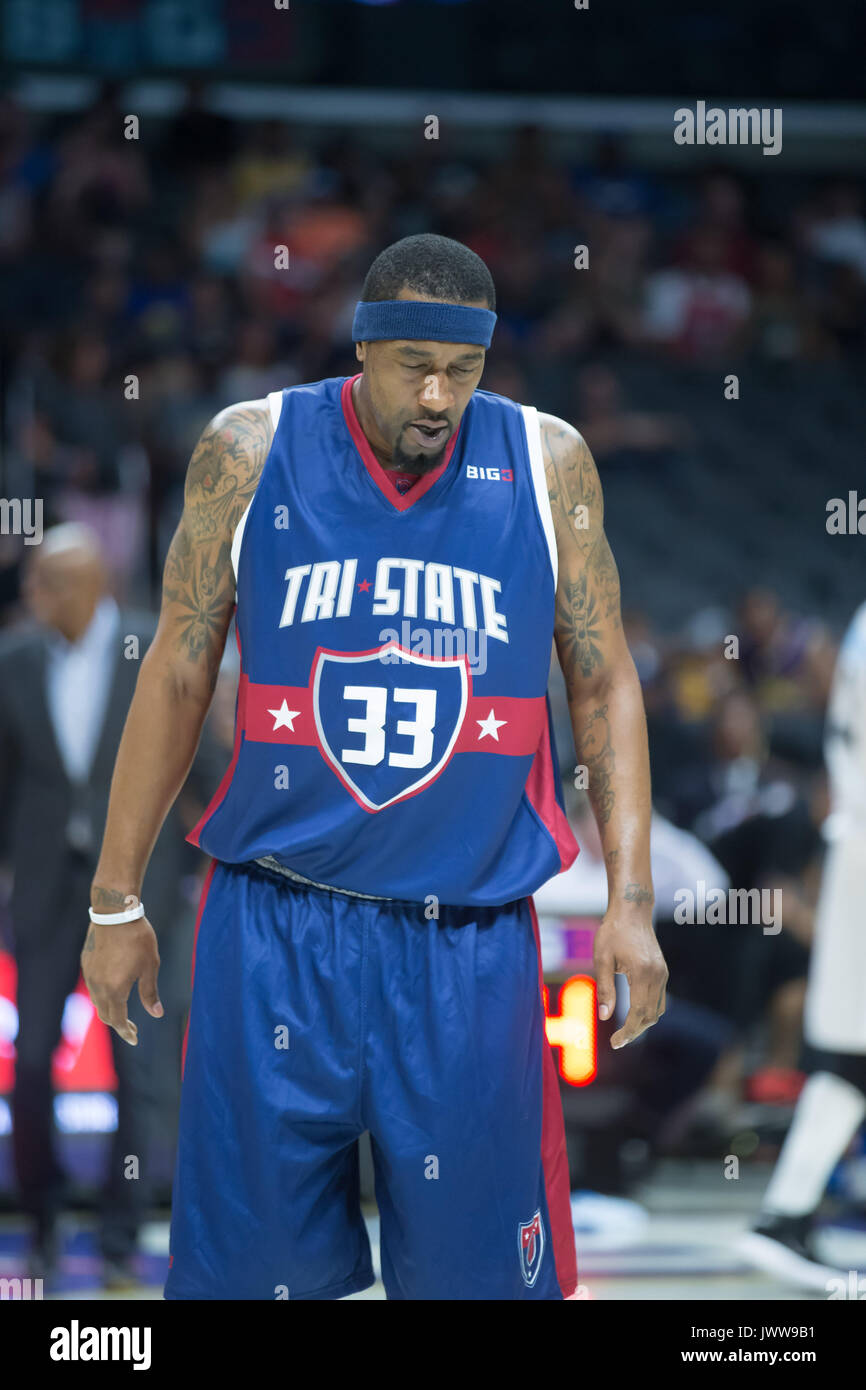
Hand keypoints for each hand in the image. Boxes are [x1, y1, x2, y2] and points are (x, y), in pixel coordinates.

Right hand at [80, 916, 162, 1045]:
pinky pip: (93, 986)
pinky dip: (103, 995)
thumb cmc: (138, 938)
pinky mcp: (86, 963)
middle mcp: (98, 986)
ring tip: (124, 1010)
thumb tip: (156, 1014)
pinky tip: (114, 989)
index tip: (134, 1039)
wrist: (115, 912)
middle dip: (118, 1024)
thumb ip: (150, 992)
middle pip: (105, 1015)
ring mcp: (90, 975)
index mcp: (114, 990)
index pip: (118, 1020)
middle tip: (132, 1028)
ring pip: (97, 1001)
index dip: (126, 1032)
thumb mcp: (150, 966)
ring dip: (110, 1010)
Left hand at [593, 909, 667, 1049]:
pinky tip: (633, 1014)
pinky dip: (648, 1011)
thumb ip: (604, 989)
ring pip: (658, 1010)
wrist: (632, 911)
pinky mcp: (662, 971)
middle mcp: (657, 975)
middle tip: (617, 1042)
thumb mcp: (602, 959)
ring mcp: (663, 973)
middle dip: (635, 1032)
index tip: (615, 1043)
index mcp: (642, 972)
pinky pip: (659, 999)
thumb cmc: (612, 931)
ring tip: (624, 1031)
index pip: (638, 1013)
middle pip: (650, 1016)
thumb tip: (605, 1017)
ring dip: (643, 1023)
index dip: (628, 1032)